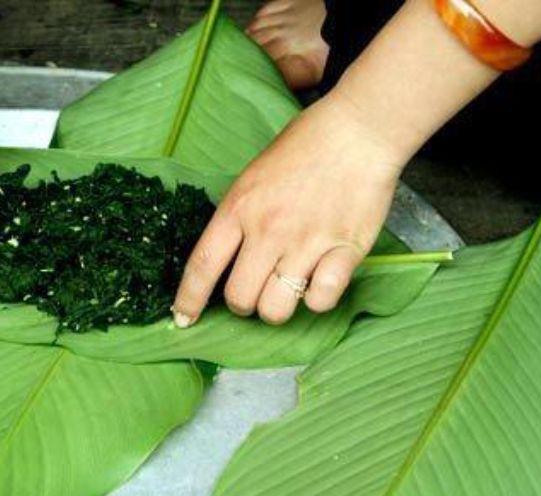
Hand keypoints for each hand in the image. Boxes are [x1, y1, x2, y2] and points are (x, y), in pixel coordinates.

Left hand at [172, 92, 407, 326]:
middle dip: (242, 304)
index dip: (188, 299)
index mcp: (239, 208)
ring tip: (286, 289)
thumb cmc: (304, 146)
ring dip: (276, 307)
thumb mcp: (253, 176)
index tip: (183, 319)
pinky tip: (320, 280)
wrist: (358, 131)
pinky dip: (318, 299)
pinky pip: (321, 301)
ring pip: (276, 309)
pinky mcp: (345, 251)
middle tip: (253, 291)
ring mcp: (307, 243)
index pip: (203, 265)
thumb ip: (238, 215)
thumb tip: (227, 256)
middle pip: (239, 298)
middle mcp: (268, 230)